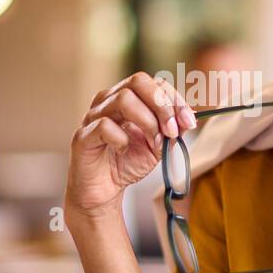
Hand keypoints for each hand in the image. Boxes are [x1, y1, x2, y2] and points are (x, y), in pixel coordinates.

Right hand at [65, 72, 196, 221]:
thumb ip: (172, 130)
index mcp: (127, 98)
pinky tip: (124, 151)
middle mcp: (108, 100)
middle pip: (138, 81)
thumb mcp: (158, 146)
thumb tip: (189, 117)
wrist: (102, 190)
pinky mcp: (82, 136)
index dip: (175, 99)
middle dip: (162, 105)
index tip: (189, 122)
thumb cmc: (126, 163)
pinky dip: (122, 139)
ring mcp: (93, 116)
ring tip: (153, 143)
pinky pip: (105, 126)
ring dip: (147, 122)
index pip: (154, 83)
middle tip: (172, 131)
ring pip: (123, 99)